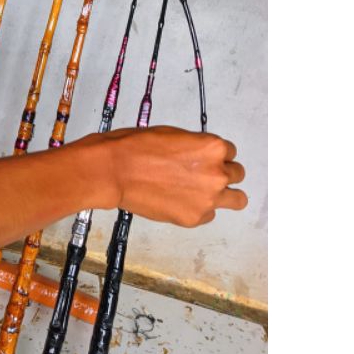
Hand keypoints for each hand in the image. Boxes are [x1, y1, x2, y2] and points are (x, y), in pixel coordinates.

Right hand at [82, 126, 246, 226]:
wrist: (115, 170)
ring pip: (237, 199)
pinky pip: (209, 215)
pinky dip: (199, 209)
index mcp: (212, 148)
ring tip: (203, 193)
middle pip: (237, 174)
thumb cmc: (136, 147)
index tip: (204, 159)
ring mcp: (208, 199)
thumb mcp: (173, 135)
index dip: (215, 155)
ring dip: (223, 195)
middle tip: (202, 174)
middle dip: (221, 173)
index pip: (230, 152)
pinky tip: (180, 201)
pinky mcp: (195, 218)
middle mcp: (217, 173)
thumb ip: (195, 147)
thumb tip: (201, 156)